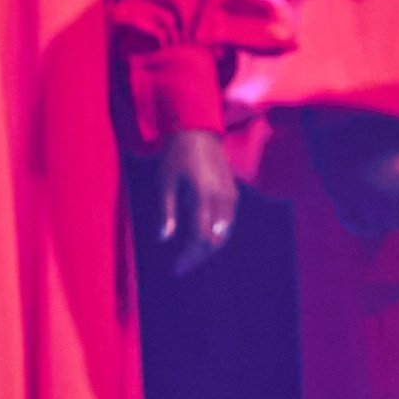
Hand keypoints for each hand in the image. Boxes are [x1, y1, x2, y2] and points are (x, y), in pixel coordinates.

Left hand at [154, 128, 238, 275]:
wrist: (198, 131)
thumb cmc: (176, 156)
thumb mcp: (165, 183)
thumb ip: (166, 212)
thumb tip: (164, 239)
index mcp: (203, 196)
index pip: (201, 236)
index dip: (190, 256)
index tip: (176, 267)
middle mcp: (221, 198)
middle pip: (216, 239)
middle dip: (199, 256)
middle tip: (182, 266)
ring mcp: (230, 195)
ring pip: (225, 233)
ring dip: (209, 247)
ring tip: (191, 255)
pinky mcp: (233, 192)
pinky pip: (229, 222)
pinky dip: (217, 235)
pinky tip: (204, 238)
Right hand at [305, 107, 398, 254]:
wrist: (338, 119)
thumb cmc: (385, 126)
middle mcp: (385, 196)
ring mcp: (361, 202)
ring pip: (381, 226)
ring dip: (386, 216)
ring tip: (382, 187)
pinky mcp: (341, 203)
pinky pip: (358, 226)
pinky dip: (365, 221)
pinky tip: (367, 201)